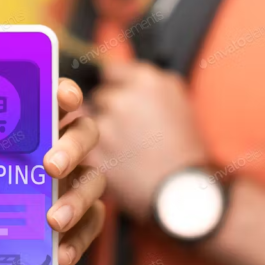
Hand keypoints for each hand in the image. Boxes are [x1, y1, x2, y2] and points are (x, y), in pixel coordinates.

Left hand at [0, 78, 105, 264]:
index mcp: (29, 133)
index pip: (54, 101)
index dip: (65, 92)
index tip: (63, 95)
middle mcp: (58, 153)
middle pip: (84, 134)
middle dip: (72, 146)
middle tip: (50, 165)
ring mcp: (74, 188)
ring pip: (94, 181)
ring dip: (77, 199)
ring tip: (52, 221)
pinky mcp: (81, 224)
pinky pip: (93, 226)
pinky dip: (79, 240)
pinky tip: (60, 254)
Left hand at [89, 61, 206, 220]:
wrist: (183, 191)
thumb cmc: (184, 148)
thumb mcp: (176, 100)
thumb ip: (149, 81)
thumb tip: (122, 74)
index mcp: (145, 81)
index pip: (111, 72)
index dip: (112, 88)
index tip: (115, 99)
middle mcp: (122, 99)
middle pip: (97, 98)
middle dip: (103, 112)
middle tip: (122, 131)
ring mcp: (105, 127)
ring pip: (83, 123)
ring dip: (92, 134)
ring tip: (116, 151)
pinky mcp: (94, 155)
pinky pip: (80, 149)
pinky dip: (85, 157)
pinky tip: (104, 165)